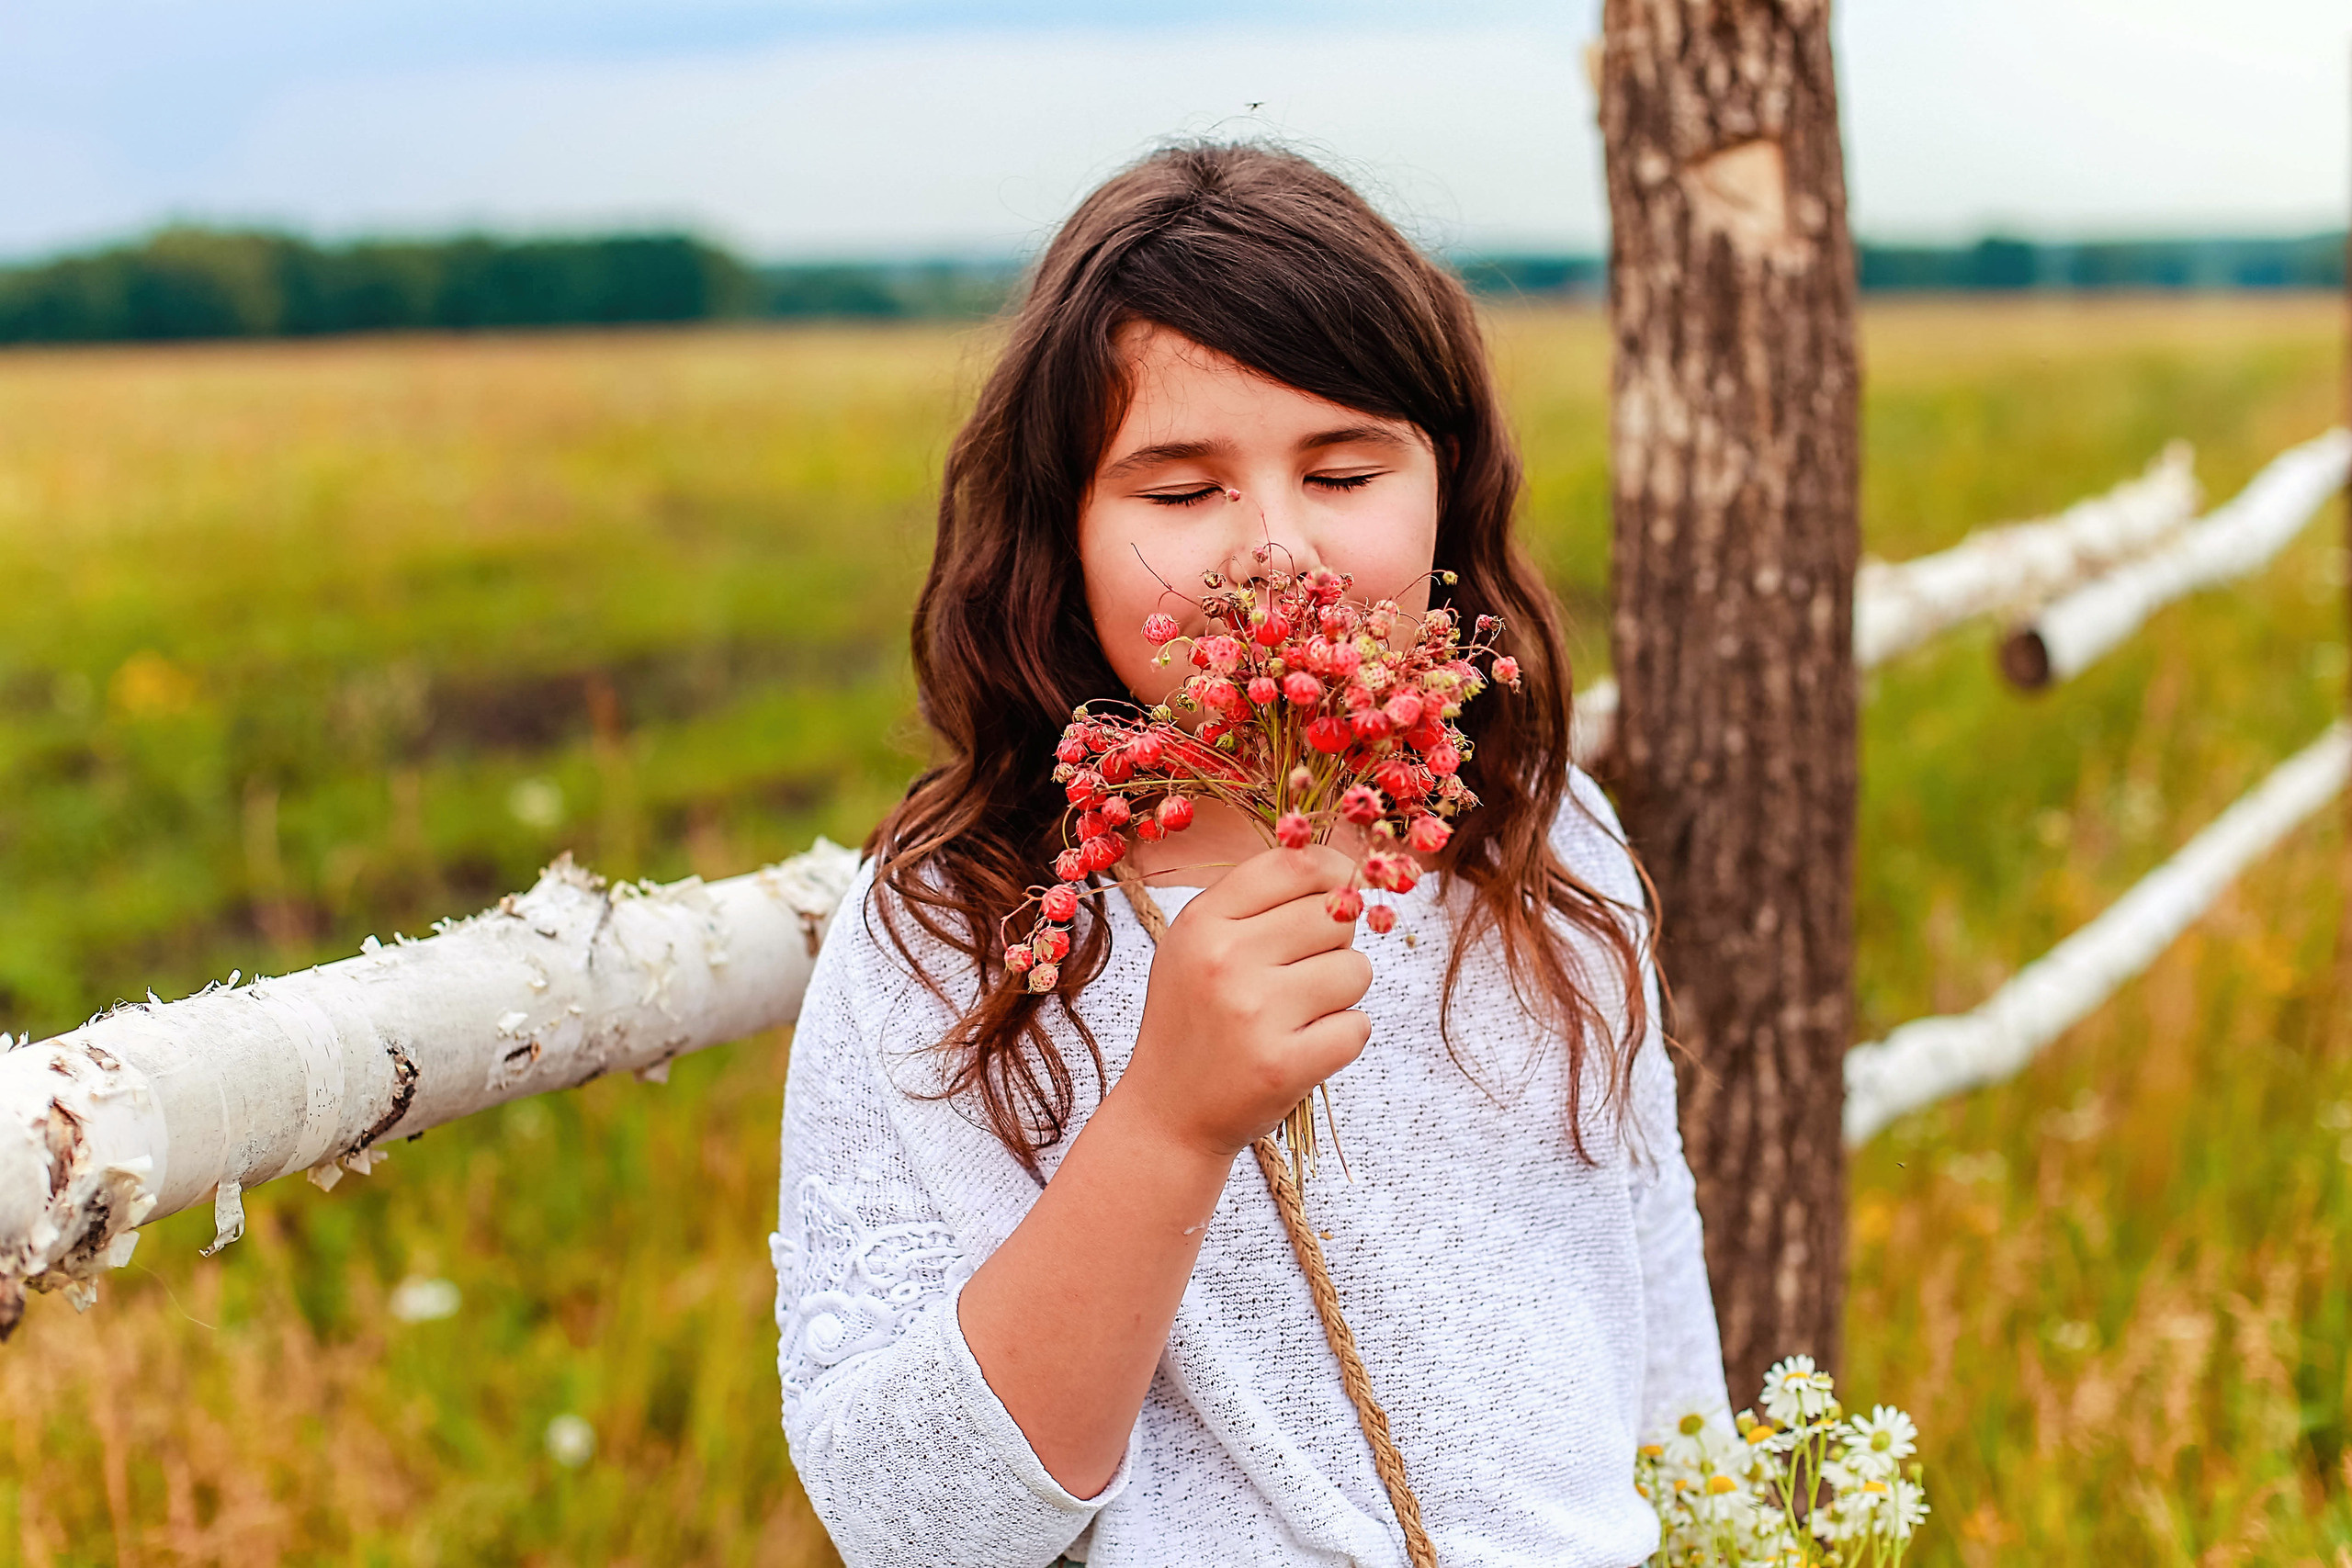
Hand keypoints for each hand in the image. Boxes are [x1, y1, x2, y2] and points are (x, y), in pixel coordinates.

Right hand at [1116, 844, 1372, 1160]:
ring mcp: (1255, 1014)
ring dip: (1342, 992)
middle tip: (1303, 971)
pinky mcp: (1285, 1065)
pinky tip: (1304, 1046)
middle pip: (1336, 914)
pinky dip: (1343, 1037)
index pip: (1295, 865)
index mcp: (1202, 921)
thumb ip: (1256, 901)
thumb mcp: (1196, 945)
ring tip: (1299, 1013)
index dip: (1333, 871)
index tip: (1340, 889)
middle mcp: (1225, 960)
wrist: (1168, 1114)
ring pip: (1357, 969)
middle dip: (1336, 941)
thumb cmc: (1194, 1020)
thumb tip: (1339, 868)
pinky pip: (1359, 1026)